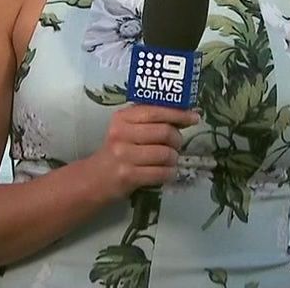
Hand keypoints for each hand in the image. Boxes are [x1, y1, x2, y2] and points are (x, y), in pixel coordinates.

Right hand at [83, 105, 199, 201]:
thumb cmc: (118, 150)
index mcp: (122, 117)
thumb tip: (185, 115)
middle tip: (176, 145)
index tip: (194, 117)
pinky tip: (166, 172)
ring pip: (166, 154)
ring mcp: (124, 155)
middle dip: (177, 139)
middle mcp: (121, 134)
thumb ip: (150, 120)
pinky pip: (161, 173)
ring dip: (174, 158)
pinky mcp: (128, 176)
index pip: (155, 111)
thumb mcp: (127, 129)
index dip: (178, 114)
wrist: (96, 178)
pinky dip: (169, 173)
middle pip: (164, 132)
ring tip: (169, 160)